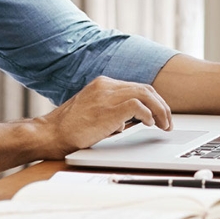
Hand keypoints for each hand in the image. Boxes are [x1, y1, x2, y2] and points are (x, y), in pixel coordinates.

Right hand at [34, 76, 172, 158]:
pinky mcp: (108, 109)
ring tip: (164, 125)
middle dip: (161, 105)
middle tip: (167, 122)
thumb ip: (110, 113)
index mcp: (102, 84)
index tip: (160, 115)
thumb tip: (126, 122)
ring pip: (145, 94)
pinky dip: (148, 114)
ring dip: (160, 110)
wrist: (51, 134)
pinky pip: (137, 106)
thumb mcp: (93, 114)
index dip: (153, 101)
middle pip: (145, 89)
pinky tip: (150, 124)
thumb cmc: (69, 129)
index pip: (136, 87)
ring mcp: (107, 95)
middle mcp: (106, 86)